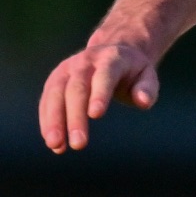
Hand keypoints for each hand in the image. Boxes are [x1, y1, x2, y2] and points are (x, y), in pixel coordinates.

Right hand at [38, 41, 160, 152]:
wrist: (114, 50)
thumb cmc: (133, 71)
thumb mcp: (147, 75)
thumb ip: (147, 89)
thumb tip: (143, 102)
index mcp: (111, 58)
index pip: (104, 76)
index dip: (100, 94)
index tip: (96, 116)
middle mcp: (85, 62)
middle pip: (77, 89)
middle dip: (75, 117)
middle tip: (79, 144)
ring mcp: (66, 69)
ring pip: (56, 95)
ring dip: (54, 121)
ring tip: (56, 145)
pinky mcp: (54, 80)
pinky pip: (47, 101)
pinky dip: (47, 122)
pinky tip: (54, 143)